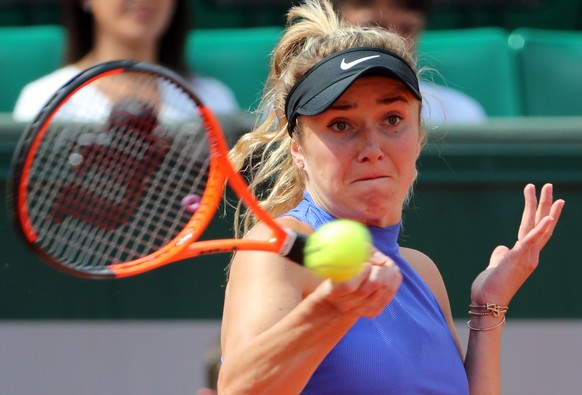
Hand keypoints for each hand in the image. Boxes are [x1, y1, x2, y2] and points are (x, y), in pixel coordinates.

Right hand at [314, 249, 402, 317]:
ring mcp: (360, 310)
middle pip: (370, 286)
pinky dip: (393, 280)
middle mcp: (345, 305)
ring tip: (386, 263)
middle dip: (381, 269)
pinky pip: (390, 294)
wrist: (339, 295)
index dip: (361, 273)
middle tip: (384, 259)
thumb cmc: (338, 270)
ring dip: (389, 273)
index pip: (348, 286)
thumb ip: (354, 252)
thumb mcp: (339, 258)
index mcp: (332, 292)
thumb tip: (372, 254)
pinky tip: (389, 272)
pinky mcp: (373, 312)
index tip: (366, 263)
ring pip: (383, 289)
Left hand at [471, 183, 564, 305]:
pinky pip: (531, 241)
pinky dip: (540, 229)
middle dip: (545, 204)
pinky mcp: (518, 259)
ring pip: (539, 228)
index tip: (542, 197)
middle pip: (541, 225)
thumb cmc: (489, 287)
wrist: (487, 303)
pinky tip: (547, 218)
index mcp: (525, 255)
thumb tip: (502, 247)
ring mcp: (527, 257)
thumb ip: (501, 255)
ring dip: (545, 208)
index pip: (534, 230)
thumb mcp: (495, 266)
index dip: (540, 214)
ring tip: (549, 190)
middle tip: (548, 185)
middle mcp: (531, 255)